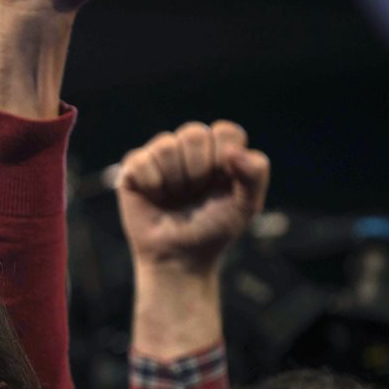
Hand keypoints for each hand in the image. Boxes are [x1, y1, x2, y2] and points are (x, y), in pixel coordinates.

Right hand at [118, 121, 270, 273]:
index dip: (223, 159)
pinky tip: (155, 197)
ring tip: (175, 197)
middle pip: (194, 134)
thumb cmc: (213, 230)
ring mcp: (159, 156)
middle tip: (195, 194)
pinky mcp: (133, 168)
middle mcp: (189, 148)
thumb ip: (255, 174)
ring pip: (165, 145)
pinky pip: (140, 160)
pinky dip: (152, 184)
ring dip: (174, 180)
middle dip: (198, 171)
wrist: (179, 257)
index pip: (226, 131)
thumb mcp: (246, 205)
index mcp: (219, 151)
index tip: (222, 184)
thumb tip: (232, 150)